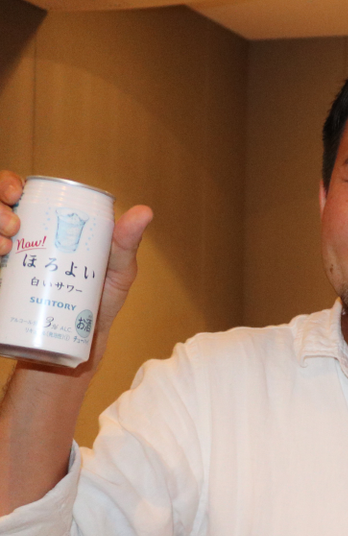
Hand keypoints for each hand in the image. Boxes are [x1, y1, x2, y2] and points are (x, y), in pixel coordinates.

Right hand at [0, 170, 152, 362]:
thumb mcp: (115, 272)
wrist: (74, 351)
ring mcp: (2, 265)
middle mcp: (15, 240)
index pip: (14, 193)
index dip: (7, 184)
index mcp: (41, 227)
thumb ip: (125, 244)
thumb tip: (145, 211)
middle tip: (13, 226)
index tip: (16, 193)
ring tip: (4, 246)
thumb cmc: (97, 304)